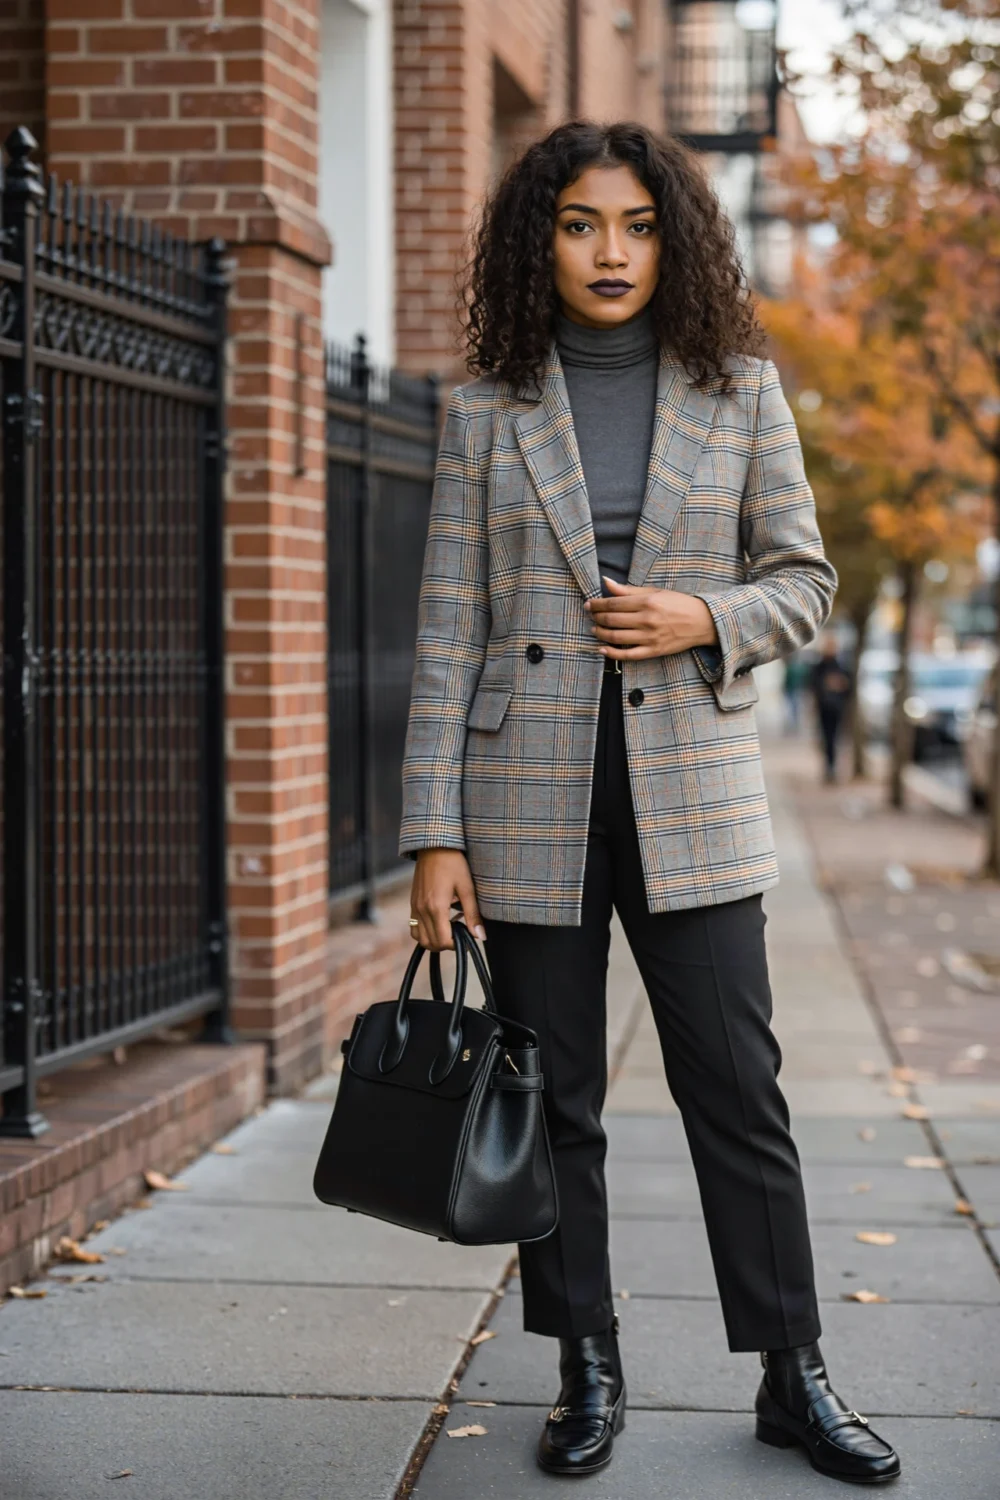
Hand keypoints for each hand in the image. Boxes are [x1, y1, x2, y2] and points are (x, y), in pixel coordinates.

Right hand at [410, 850, 484, 951]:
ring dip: (433, 940)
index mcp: (436, 907)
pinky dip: (424, 931)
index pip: (442, 940)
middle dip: (445, 944)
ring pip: (419, 938)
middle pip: (429, 943)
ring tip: (449, 929)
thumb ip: (473, 914)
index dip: (455, 944)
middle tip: (459, 933)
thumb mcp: (467, 888)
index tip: (466, 936)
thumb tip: (480, 936)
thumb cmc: (453, 863)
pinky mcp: (412, 902)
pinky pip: (413, 926)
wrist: (434, 845)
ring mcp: (414, 906)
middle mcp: (422, 909)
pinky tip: (439, 921)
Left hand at [585, 577, 718, 660]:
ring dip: (600, 633)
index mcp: (647, 602)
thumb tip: (606, 581)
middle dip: (596, 617)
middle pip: (612, 620)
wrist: (702, 622)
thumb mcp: (655, 592)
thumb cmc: (678, 603)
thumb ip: (629, 589)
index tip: (589, 604)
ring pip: (616, 637)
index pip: (613, 603)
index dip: (597, 604)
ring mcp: (649, 637)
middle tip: (590, 615)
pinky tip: (602, 649)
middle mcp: (647, 620)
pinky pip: (628, 654)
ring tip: (594, 629)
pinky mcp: (653, 651)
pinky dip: (612, 653)